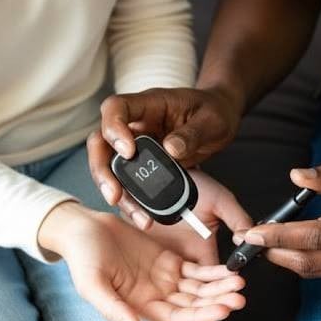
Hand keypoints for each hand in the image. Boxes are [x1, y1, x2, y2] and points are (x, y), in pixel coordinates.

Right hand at [39, 202, 246, 320]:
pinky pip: (195, 270)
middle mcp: (156, 297)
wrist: (83, 229)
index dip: (201, 316)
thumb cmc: (82, 258)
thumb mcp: (92, 284)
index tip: (222, 310)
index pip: (178, 319)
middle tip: (239, 298)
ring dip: (219, 287)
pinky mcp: (168, 260)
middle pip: (194, 305)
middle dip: (218, 302)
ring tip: (239, 283)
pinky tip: (229, 270)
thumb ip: (113, 308)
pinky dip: (212, 272)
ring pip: (199, 289)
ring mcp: (164, 279)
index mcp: (140, 308)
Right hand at [88, 87, 242, 225]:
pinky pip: (128, 181)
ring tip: (137, 215)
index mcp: (149, 104)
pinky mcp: (142, 163)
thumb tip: (170, 149)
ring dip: (116, 191)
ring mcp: (136, 144)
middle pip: (101, 141)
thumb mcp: (212, 120)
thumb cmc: (214, 111)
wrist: (219, 119)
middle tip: (114, 194)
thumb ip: (192, 133)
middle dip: (102, 170)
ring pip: (110, 166)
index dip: (113, 128)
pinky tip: (144, 217)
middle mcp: (136, 123)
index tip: (128, 151)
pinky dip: (132, 200)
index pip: (116, 107)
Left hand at [143, 170, 252, 320]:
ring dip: (161, 313)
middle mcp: (182, 258)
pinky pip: (140, 279)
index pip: (209, 285)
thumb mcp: (220, 198)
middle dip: (187, 316)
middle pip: (185, 295)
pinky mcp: (141, 251)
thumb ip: (237, 217)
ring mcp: (160, 256)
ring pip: (162, 292)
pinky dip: (138, 296)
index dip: (211, 302)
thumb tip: (250, 238)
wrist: (159, 167)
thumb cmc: (194, 182)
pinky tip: (136, 314)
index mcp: (202, 251)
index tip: (212, 318)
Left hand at [234, 153, 320, 277]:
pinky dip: (305, 262)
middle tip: (248, 243)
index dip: (281, 235)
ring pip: (320, 271)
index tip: (253, 232)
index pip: (316, 236)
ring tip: (261, 245)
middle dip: (275, 254)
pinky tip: (288, 247)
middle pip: (313, 263)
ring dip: (287, 261)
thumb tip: (296, 176)